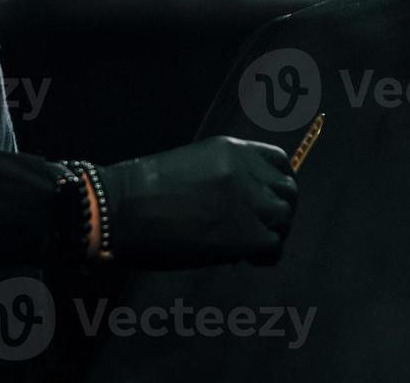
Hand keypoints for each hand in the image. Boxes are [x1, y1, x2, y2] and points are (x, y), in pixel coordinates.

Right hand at [97, 136, 297, 268]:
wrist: (121, 210)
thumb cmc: (142, 194)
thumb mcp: (191, 168)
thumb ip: (224, 179)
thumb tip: (243, 209)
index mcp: (232, 150)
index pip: (279, 162)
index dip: (279, 184)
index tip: (270, 200)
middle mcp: (246, 170)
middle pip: (288, 191)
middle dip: (280, 212)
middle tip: (260, 230)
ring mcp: (249, 199)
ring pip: (284, 219)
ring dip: (273, 234)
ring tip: (251, 248)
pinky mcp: (246, 232)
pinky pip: (273, 246)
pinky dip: (264, 256)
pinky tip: (246, 260)